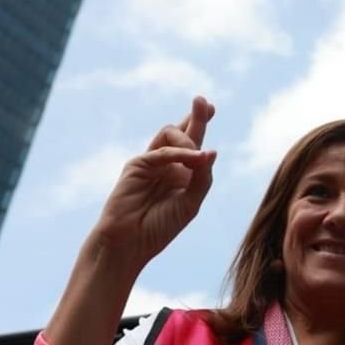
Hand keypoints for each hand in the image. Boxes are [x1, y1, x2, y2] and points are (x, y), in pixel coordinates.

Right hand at [92, 96, 216, 269]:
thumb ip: (202, 177)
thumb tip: (213, 150)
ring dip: (189, 141)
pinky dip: (180, 153)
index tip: (212, 107)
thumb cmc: (161, 227)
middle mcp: (167, 164)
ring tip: (200, 158)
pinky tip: (195, 158)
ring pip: (170, 134)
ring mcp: (151, 162)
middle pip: (182, 132)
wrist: (131, 242)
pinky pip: (161, 152)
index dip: (201, 123)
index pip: (194, 144)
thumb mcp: (191, 203)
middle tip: (203, 102)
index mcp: (182, 173)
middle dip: (196, 116)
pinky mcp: (137, 165)